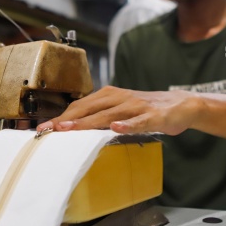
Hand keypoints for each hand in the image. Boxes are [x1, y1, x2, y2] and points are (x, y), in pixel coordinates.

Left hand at [36, 86, 205, 134]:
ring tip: (70, 128)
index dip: (61, 116)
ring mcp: (136, 106)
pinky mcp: (153, 116)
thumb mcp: (120, 109)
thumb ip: (100, 116)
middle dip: (66, 119)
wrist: (182, 104)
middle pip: (88, 108)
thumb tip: (73, 127)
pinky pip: (138, 121)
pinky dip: (127, 124)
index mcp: (109, 95)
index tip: (43, 128)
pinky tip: (116, 128)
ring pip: (108, 115)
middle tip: (47, 130)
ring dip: (88, 122)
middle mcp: (119, 97)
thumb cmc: (146, 109)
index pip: (79, 105)